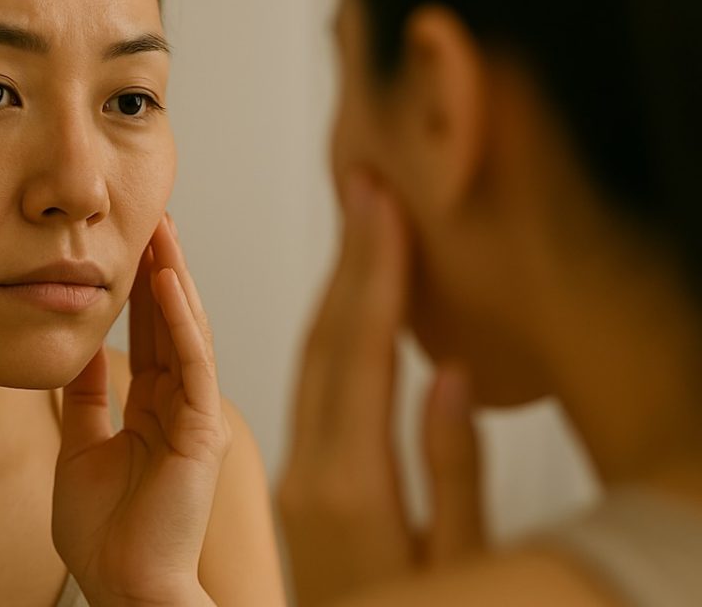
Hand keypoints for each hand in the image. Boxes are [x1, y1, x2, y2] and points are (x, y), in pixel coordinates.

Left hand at [52, 216, 228, 606]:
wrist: (121, 588)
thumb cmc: (102, 534)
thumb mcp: (79, 447)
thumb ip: (83, 399)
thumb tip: (75, 353)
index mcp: (152, 410)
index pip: (149, 334)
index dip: (138, 287)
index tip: (127, 240)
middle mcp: (178, 406)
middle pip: (171, 322)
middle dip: (160, 267)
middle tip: (151, 213)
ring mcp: (193, 417)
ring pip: (187, 333)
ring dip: (174, 278)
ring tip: (163, 228)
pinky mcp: (201, 432)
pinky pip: (192, 365)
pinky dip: (183, 322)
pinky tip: (169, 281)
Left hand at [278, 171, 484, 604]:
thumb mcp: (451, 560)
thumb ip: (449, 469)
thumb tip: (447, 371)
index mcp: (349, 482)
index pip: (362, 351)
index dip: (374, 272)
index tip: (380, 204)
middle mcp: (312, 468)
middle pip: (329, 343)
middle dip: (351, 260)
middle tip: (364, 189)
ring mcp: (297, 473)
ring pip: (309, 362)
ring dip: (330, 289)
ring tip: (350, 225)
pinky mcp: (298, 480)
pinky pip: (302, 389)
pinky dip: (320, 335)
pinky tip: (334, 305)